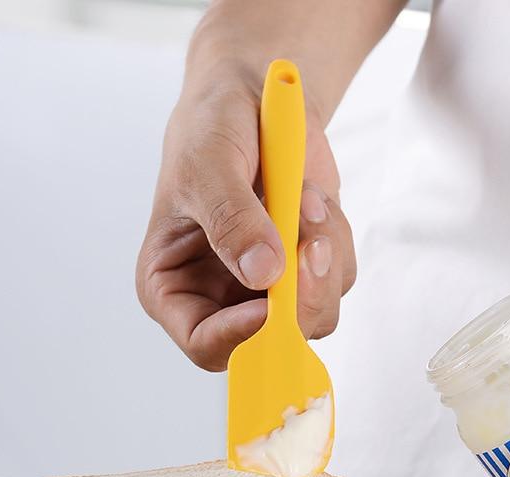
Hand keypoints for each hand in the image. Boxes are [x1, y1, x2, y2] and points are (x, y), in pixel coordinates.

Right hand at [135, 77, 355, 370]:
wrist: (250, 99)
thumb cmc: (210, 130)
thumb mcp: (207, 165)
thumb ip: (231, 219)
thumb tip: (264, 273)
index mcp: (173, 289)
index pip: (204, 345)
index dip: (240, 337)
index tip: (271, 300)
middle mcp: (218, 299)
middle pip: (269, 342)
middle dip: (300, 296)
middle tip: (310, 239)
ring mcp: (265, 288)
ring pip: (313, 314)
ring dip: (321, 256)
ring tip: (303, 197)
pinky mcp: (303, 268)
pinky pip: (337, 276)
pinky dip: (335, 237)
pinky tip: (311, 198)